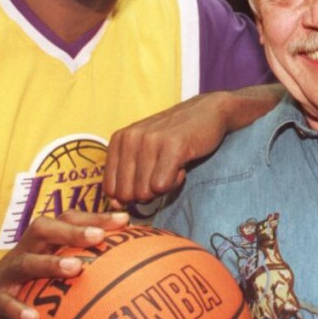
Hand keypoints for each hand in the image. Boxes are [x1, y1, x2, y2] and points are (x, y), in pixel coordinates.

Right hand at [0, 210, 128, 318]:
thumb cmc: (24, 290)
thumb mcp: (49, 277)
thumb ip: (80, 270)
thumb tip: (128, 273)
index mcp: (41, 245)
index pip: (66, 221)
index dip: (94, 216)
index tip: (125, 220)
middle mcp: (23, 253)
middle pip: (43, 230)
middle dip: (72, 231)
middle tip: (99, 237)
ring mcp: (5, 275)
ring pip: (25, 263)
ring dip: (50, 264)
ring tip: (75, 269)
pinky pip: (2, 302)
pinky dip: (17, 309)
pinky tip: (33, 318)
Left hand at [103, 84, 282, 204]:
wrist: (207, 112)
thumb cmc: (173, 137)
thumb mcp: (142, 150)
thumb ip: (126, 176)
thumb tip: (117, 206)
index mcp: (118, 140)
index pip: (110, 189)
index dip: (130, 195)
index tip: (147, 180)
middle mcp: (130, 138)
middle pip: (127, 194)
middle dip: (146, 194)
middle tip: (162, 173)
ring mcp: (150, 141)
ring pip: (145, 192)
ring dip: (163, 187)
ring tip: (173, 166)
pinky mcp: (172, 146)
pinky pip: (162, 186)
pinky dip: (175, 182)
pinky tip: (182, 165)